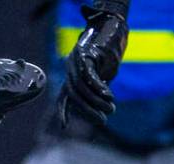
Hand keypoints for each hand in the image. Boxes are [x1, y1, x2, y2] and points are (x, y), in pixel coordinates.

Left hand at [57, 4, 128, 126]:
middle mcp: (70, 67)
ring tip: (111, 108)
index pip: (64, 95)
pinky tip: (109, 96)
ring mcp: (76, 59)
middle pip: (74, 94)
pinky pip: (89, 75)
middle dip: (87, 110)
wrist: (111, 27)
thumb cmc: (108, 52)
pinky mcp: (86, 53)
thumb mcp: (102, 73)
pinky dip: (99, 87)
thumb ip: (98, 87)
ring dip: (97, 101)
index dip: (63, 111)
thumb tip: (103, 105)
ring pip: (82, 87)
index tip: (63, 127)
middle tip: (102, 121)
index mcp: (72, 74)